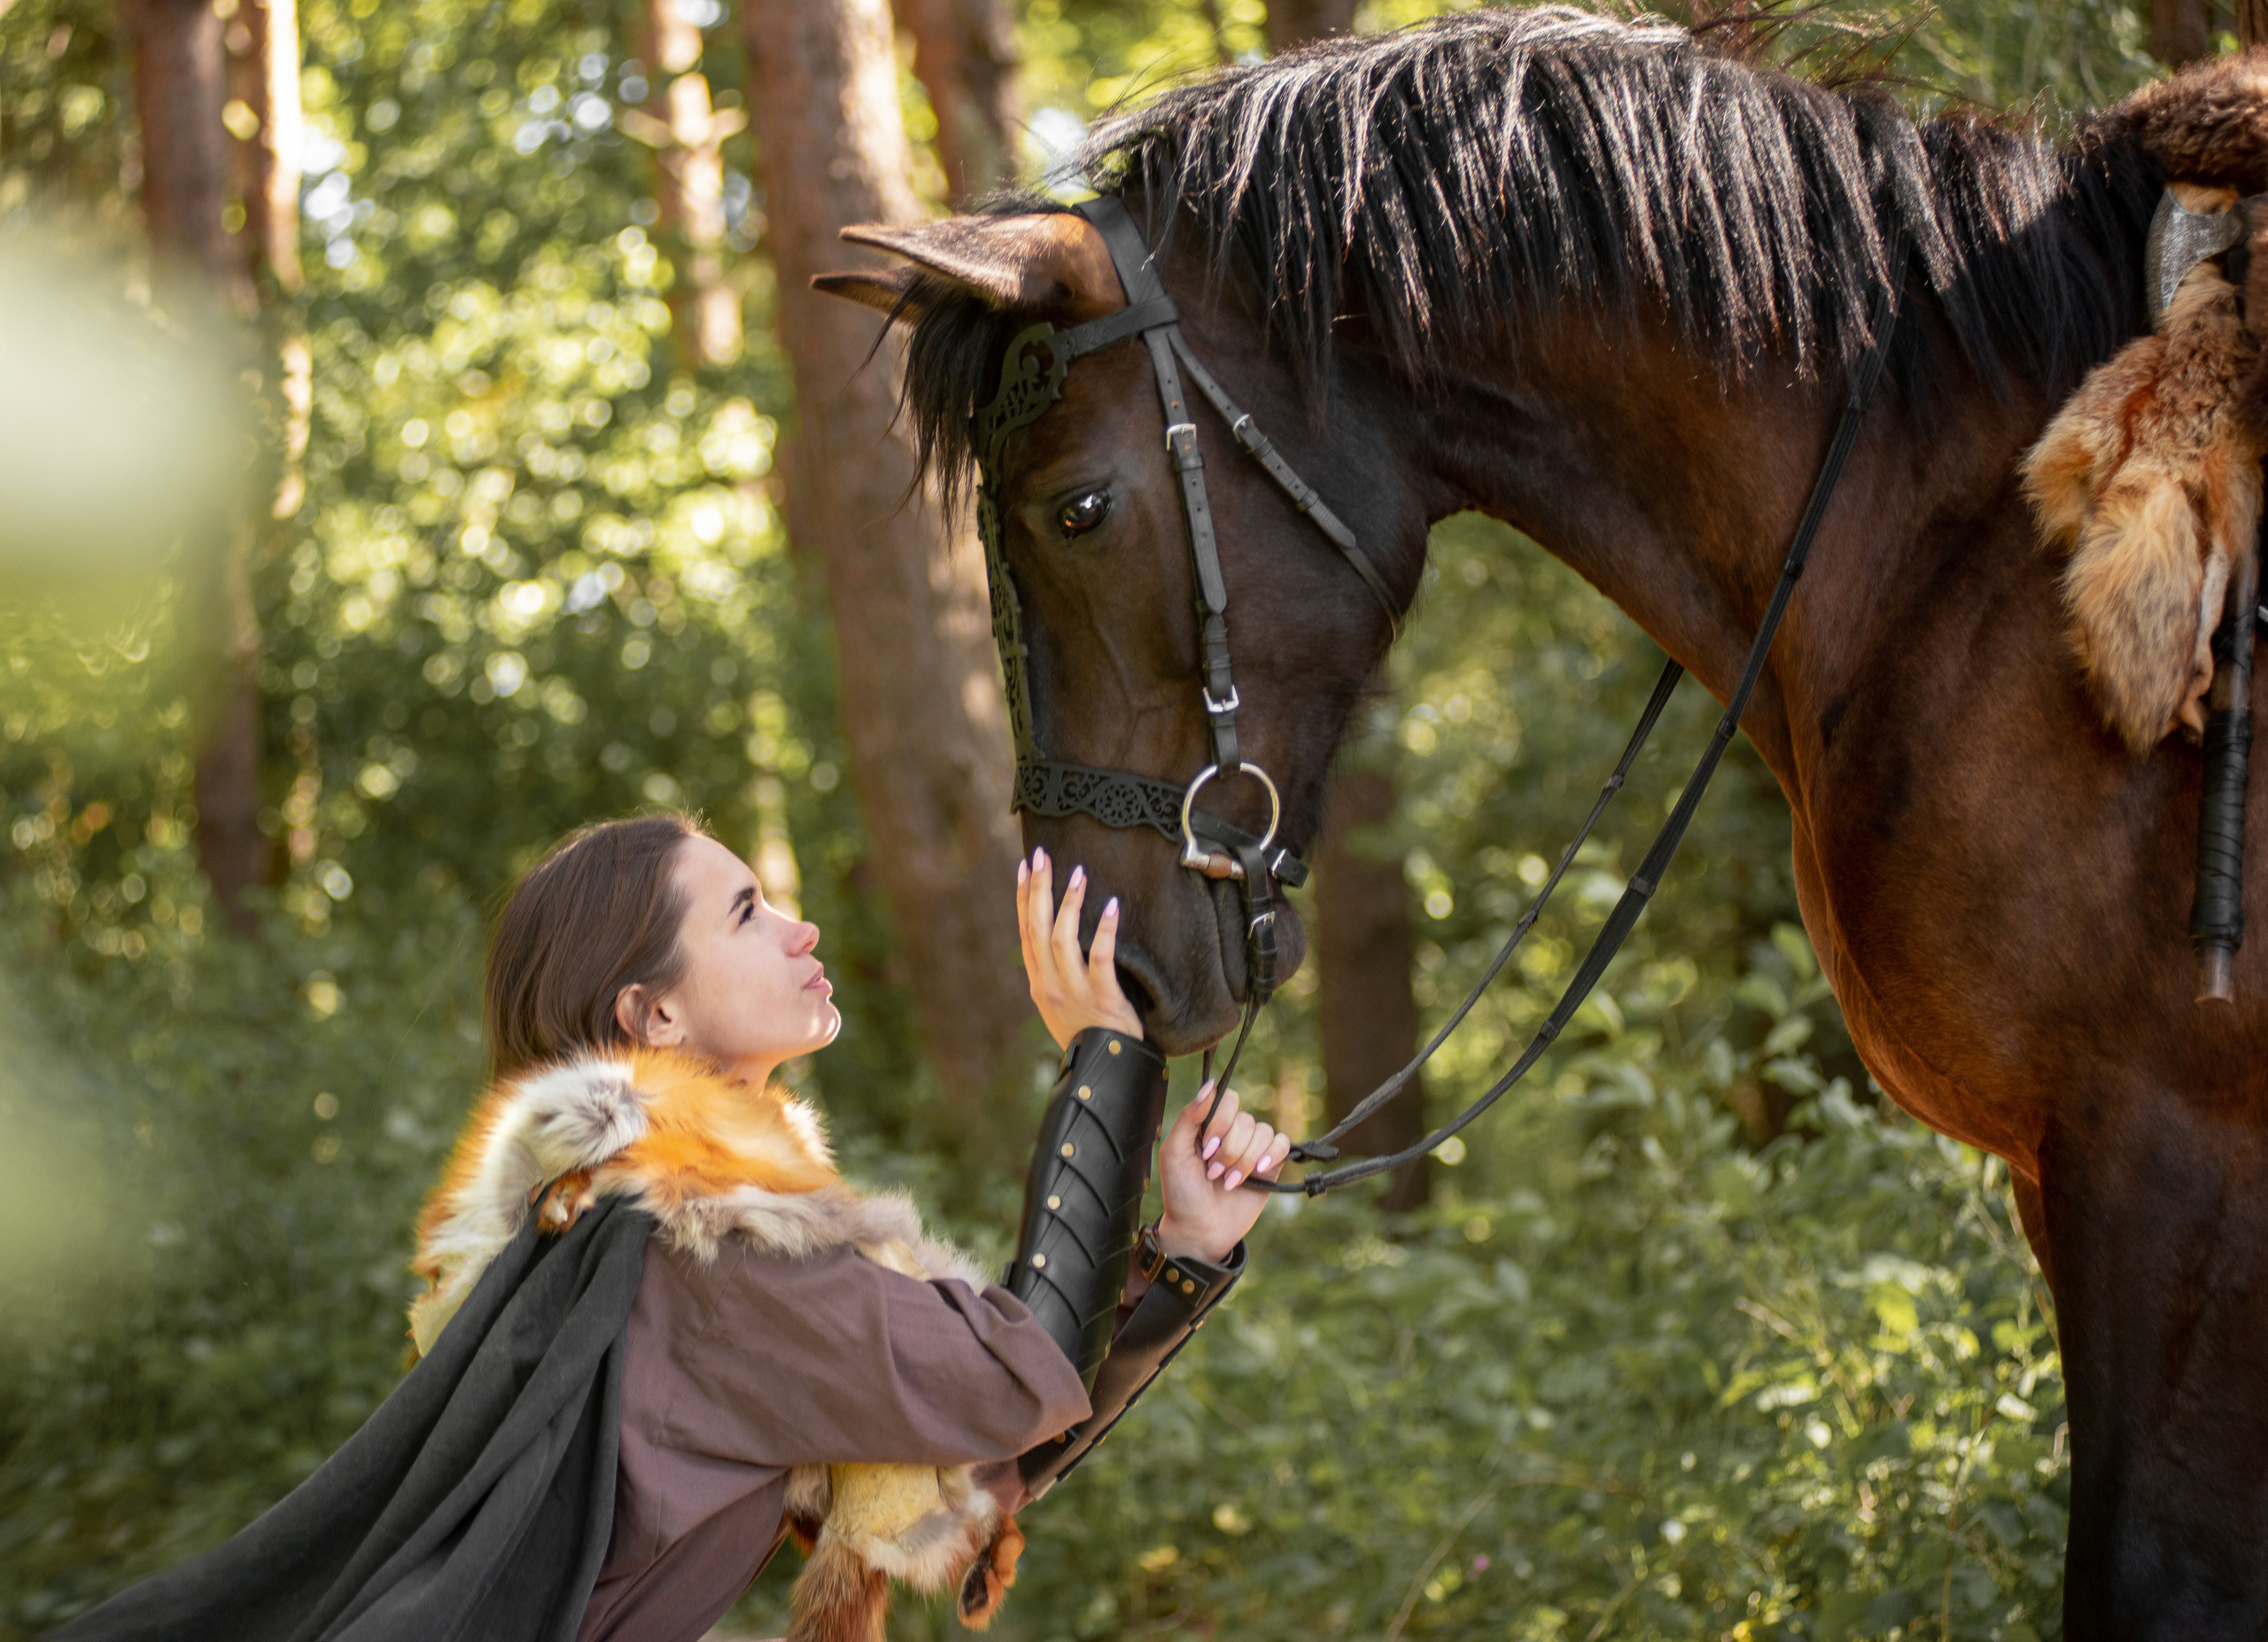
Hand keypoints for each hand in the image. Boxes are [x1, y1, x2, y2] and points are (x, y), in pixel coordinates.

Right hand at [1017, 847, 1143, 1049]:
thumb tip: (1056, 936)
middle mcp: (1050, 984)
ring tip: (1079, 873)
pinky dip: (1104, 929)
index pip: (1025, 932)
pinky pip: (1099, 956)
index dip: (1023, 898)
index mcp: (1039, 983)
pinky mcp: (1102, 997)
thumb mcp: (1061, 1006)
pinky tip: (1111, 906)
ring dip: (1069, 902)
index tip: (1024, 867)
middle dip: (1037, 889)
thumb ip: (1056, 974)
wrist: (1108, 1067)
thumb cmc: (1090, 1033)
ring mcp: (1074, 991)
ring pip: (1062, 938)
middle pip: (1037, 928)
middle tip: (1042, 856)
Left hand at [1155, 1084, 1284, 1264]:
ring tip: (1229, 1182)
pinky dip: (1271, 1156)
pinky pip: (1282, 1143)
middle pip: (1246, 1120)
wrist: (1199, 1230)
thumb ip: (1189, 1117)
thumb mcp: (1175, 1152)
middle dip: (1230, 1150)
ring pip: (1263, 1132)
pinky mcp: (1270, 1166)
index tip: (1206, 1150)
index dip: (1221, 1123)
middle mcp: (1232, 1131)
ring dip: (1245, 1160)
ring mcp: (1252, 1148)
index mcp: (1208, 1124)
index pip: (1227, 1100)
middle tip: (1214, 1173)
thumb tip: (1210, 1085)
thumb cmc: (1181, 1192)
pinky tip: (1257, 1173)